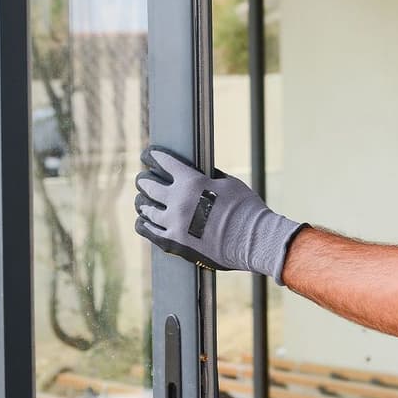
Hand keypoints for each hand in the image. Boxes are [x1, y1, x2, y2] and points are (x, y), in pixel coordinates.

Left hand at [134, 147, 306, 281]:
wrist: (255, 241)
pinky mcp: (174, 243)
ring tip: (143, 200)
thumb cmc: (247, 210)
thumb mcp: (228, 183)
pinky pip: (149, 231)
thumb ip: (208, 177)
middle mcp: (178, 201)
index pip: (163, 162)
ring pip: (146, 209)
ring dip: (143, 202)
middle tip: (143, 178)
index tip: (147, 154)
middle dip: (144, 179)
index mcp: (191, 182)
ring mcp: (174, 223)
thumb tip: (199, 172)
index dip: (152, 156)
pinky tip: (143, 220)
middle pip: (149, 185)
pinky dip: (144, 223)